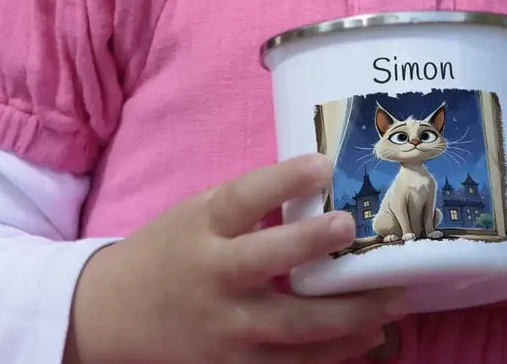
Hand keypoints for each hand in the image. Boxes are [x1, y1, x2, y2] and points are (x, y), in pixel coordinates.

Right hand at [65, 154, 405, 363]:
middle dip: (313, 245)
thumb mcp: (198, 212)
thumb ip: (251, 203)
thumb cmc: (171, 250)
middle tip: (353, 227)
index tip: (323, 163)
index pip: (243, 198)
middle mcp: (213, 280)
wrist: (113, 315)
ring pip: (292, 329)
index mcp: (202, 229)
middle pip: (268, 262)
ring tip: (393, 299)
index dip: (283, 180)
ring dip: (348, 316)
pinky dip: (332, 355)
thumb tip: (322, 180)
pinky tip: (368, 339)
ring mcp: (224, 331)